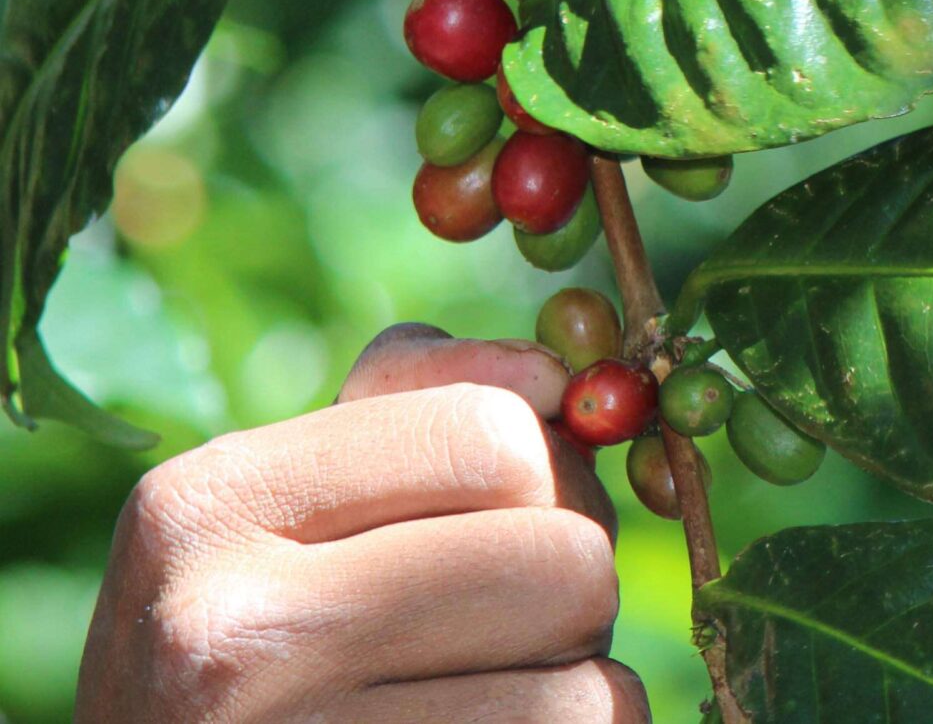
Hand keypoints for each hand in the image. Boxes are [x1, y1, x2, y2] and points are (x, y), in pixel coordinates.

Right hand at [76, 325, 642, 722]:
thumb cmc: (250, 639)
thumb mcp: (284, 506)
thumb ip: (420, 401)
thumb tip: (560, 377)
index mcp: (209, 505)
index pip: (492, 436)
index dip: (550, 474)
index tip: (520, 516)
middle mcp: (231, 632)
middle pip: (566, 559)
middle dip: (573, 587)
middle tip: (510, 622)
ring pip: (587, 685)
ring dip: (573, 683)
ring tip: (485, 690)